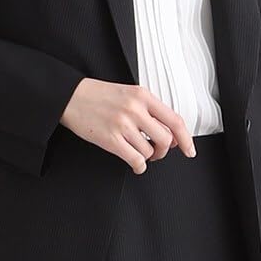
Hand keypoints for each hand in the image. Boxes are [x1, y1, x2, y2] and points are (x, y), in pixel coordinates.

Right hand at [61, 78, 195, 172]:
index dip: (186, 139)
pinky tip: (135, 164)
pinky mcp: (111, 139)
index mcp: (143, 95)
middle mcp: (135, 109)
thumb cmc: (98, 96)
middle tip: (157, 152)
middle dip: (164, 151)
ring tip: (139, 153)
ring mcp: (123, 125)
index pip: (175, 120)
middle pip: (166, 139)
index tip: (189, 150)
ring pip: (150, 151)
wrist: (70, 96)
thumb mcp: (128, 94)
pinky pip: (136, 160)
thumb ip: (149, 110)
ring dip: (148, 157)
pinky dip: (139, 166)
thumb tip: (170, 134)